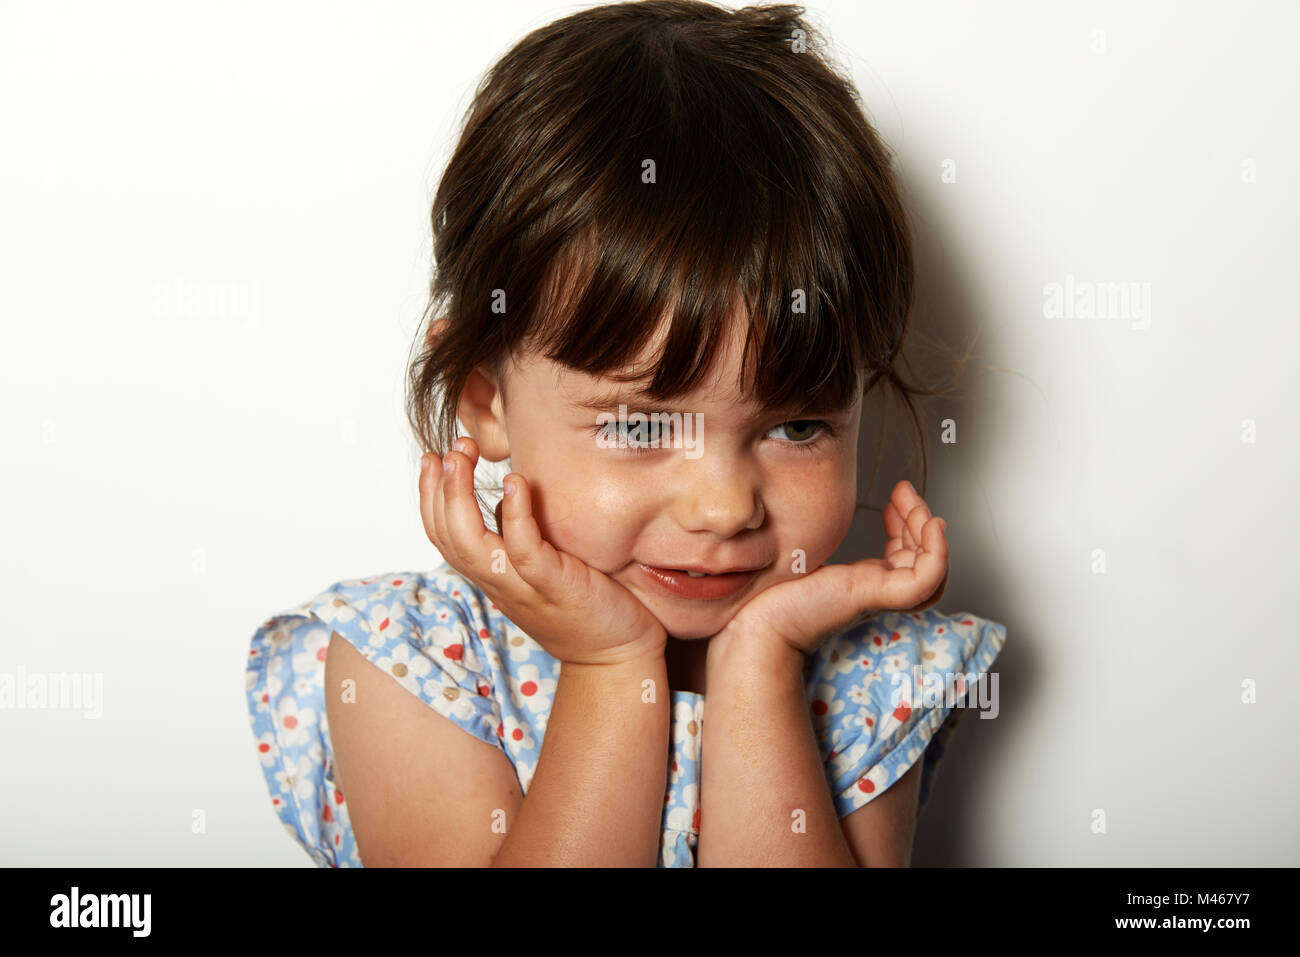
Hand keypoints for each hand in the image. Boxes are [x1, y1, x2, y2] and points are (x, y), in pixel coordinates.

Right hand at [419, 437, 666, 666]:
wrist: (618, 658)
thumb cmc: (587, 605)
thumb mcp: (543, 567)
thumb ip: (521, 536)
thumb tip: (509, 494)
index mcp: (493, 576)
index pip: (444, 536)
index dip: (430, 496)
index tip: (434, 457)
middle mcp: (499, 582)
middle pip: (448, 536)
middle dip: (438, 488)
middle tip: (450, 448)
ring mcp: (524, 587)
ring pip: (471, 545)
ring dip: (458, 496)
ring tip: (462, 455)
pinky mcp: (556, 587)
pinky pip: (524, 551)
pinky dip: (514, 516)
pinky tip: (516, 482)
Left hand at [715, 480, 949, 657]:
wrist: (758, 620)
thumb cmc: (773, 593)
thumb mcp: (809, 555)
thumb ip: (826, 542)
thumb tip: (824, 513)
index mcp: (863, 583)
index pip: (906, 558)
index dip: (908, 526)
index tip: (894, 499)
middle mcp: (876, 590)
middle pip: (923, 560)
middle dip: (920, 520)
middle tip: (904, 492)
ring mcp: (879, 594)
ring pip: (931, 568)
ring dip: (930, 530)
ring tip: (910, 500)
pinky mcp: (875, 595)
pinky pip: (926, 580)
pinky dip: (938, 553)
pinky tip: (930, 524)